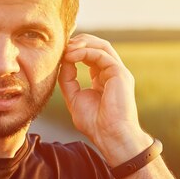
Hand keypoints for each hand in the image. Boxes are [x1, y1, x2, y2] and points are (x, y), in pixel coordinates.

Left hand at [58, 33, 151, 164]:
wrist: (110, 136)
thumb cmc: (95, 123)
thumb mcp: (74, 98)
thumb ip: (68, 79)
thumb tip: (62, 61)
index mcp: (103, 78)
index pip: (91, 56)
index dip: (75, 50)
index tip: (60, 53)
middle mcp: (112, 73)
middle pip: (98, 46)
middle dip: (79, 42)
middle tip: (63, 45)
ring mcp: (118, 72)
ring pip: (102, 46)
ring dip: (82, 44)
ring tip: (66, 49)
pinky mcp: (120, 73)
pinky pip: (101, 55)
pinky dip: (85, 52)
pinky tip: (71, 56)